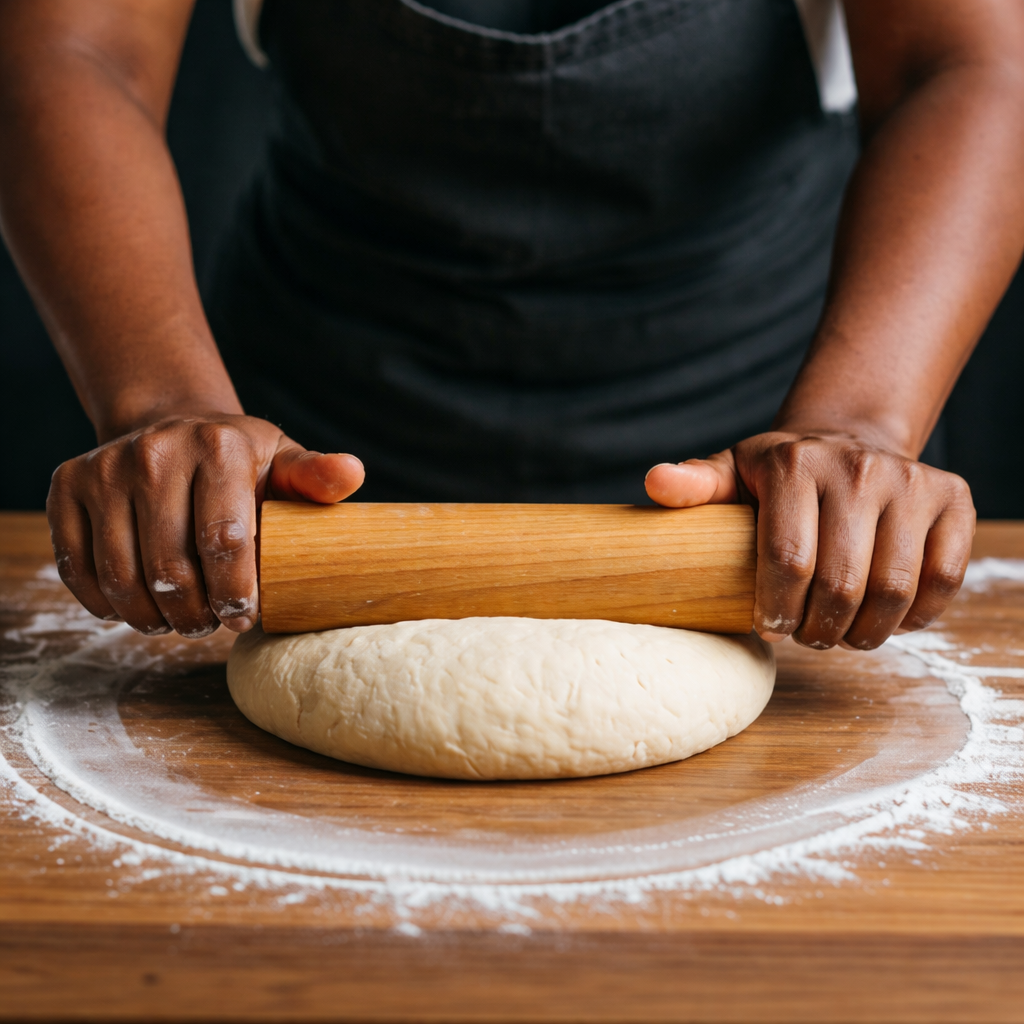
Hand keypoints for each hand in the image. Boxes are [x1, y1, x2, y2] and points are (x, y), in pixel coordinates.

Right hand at [47, 414, 363, 637]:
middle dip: (196, 613)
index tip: (244, 616)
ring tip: (180, 620)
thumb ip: (315, 478)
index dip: (236, 592)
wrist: (170, 428)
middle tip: (212, 623)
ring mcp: (103, 468)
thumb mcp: (283, 463)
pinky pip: (78, 569)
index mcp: (218, 447)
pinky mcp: (66, 487)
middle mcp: (154, 452)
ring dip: (153, 617)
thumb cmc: (240, 462)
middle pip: (170, 568)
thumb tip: (353, 473)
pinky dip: (107, 604)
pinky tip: (139, 607)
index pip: (223, 539)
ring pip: (122, 576)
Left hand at [645, 431, 975, 649]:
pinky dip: (915, 616)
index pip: (787, 558)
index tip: (770, 627)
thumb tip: (655, 484)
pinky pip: (943, 580)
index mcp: (794, 462)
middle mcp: (858, 467)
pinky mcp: (954, 500)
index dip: (778, 609)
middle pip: (842, 583)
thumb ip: (696, 485)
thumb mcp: (733, 472)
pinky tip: (886, 617)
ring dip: (865, 632)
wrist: (850, 441)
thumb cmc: (780, 474)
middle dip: (818, 629)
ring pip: (894, 589)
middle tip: (806, 637)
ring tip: (839, 634)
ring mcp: (912, 482)